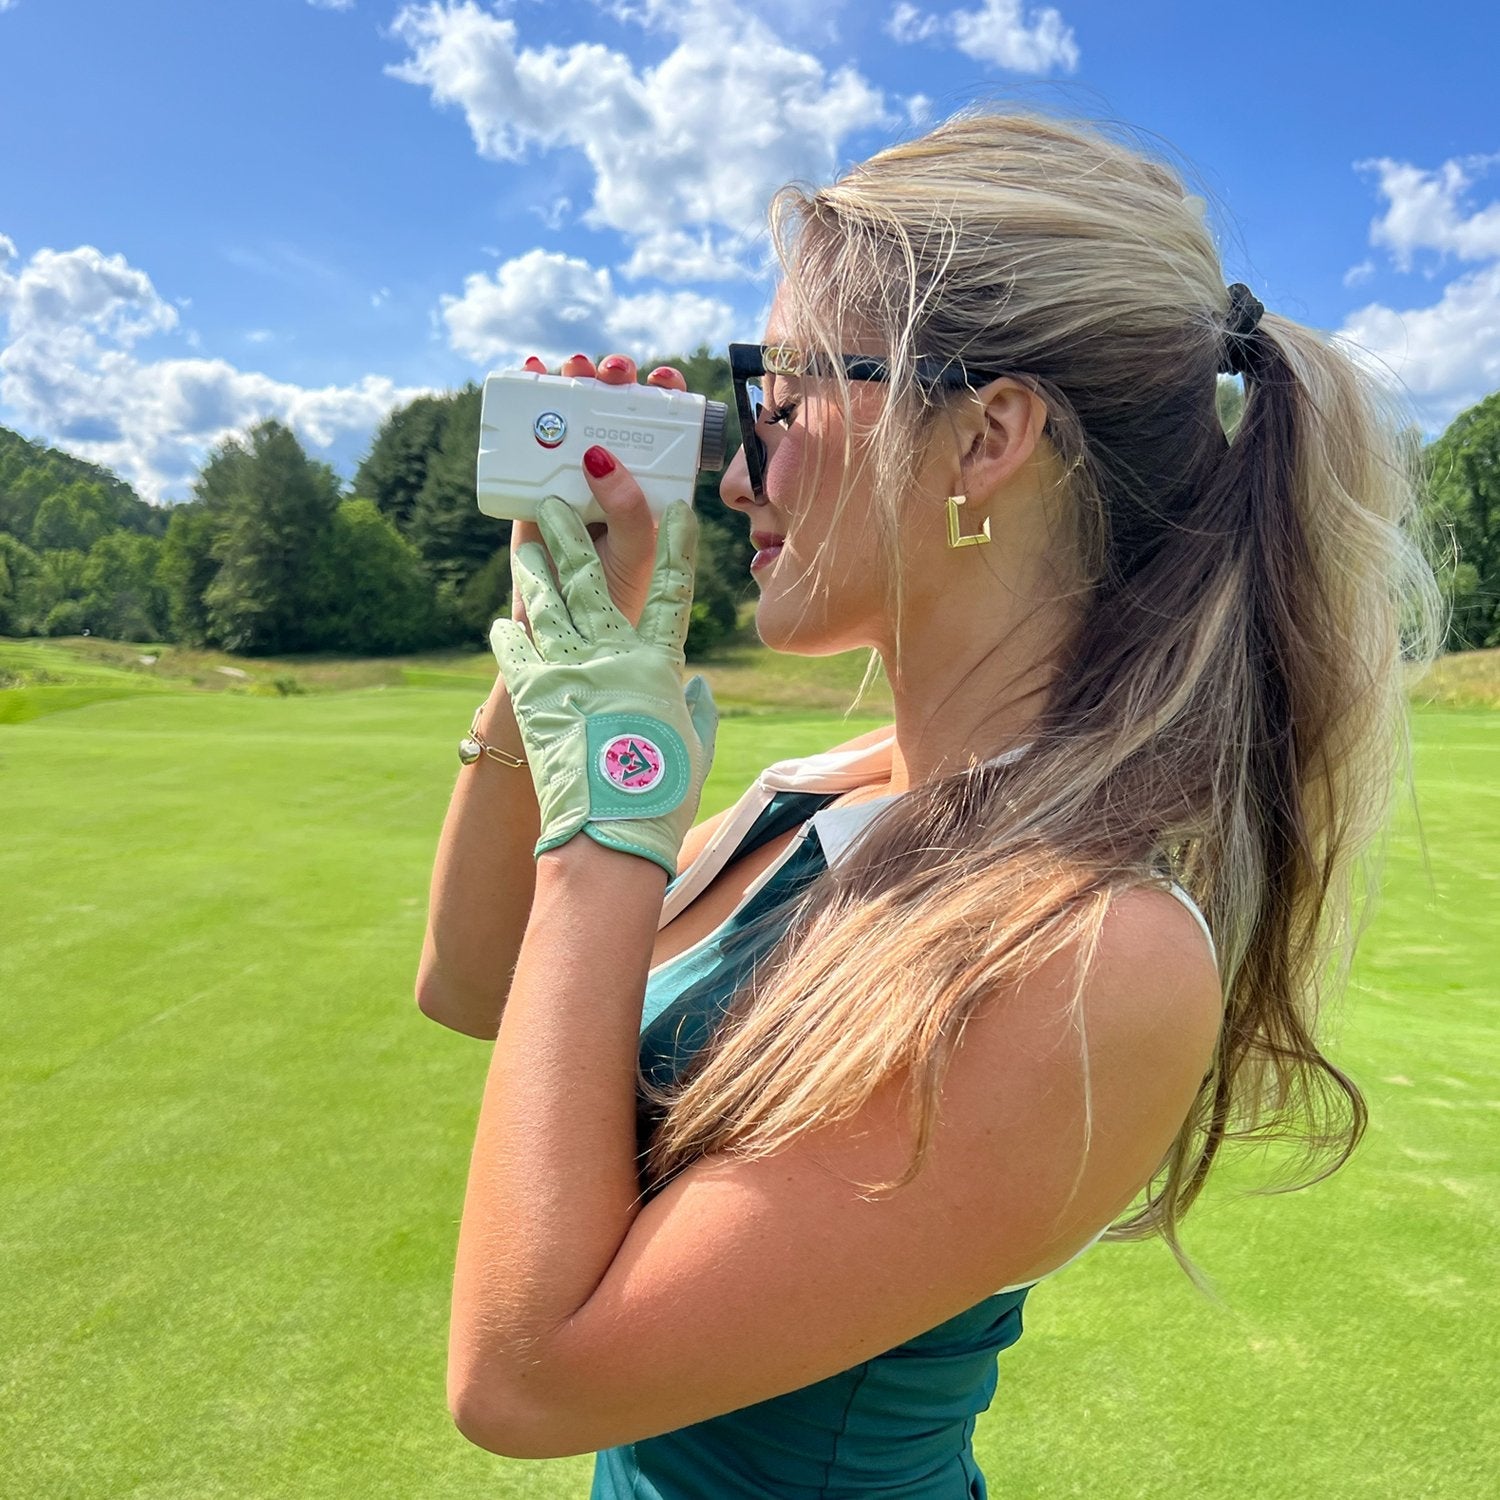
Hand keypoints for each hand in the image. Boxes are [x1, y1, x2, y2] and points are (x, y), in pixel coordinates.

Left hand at [490, 488, 718, 880]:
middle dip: (576, 535)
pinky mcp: (532, 694)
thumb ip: (700, 712)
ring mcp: (569, 669)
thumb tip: (701, 688)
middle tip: (558, 502)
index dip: (676, 548)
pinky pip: (516, 652)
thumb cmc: (662, 796)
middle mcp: (613, 654)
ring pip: (549, 604)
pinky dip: (508, 635)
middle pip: (593, 580)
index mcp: (659, 666)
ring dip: (536, 571)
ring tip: (526, 547)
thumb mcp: (695, 750)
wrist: (610, 829)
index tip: (677, 510)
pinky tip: (501, 622)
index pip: (671, 592)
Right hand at [508, 352, 687, 636]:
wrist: (562, 630)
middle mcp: (616, 471)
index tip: (662, 380)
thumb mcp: (636, 551)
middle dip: (614, 380)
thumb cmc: (619, 594)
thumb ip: (629, 509)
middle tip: (610, 372)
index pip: (665, 428)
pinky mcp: (535, 482)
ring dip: (572, 381)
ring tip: (569, 369)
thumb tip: (599, 455)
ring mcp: (573, 473)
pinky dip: (526, 401)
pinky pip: (531, 436)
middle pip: (615, 410)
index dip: (664, 397)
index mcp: (654, 482)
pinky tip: (529, 374)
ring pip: (574, 414)